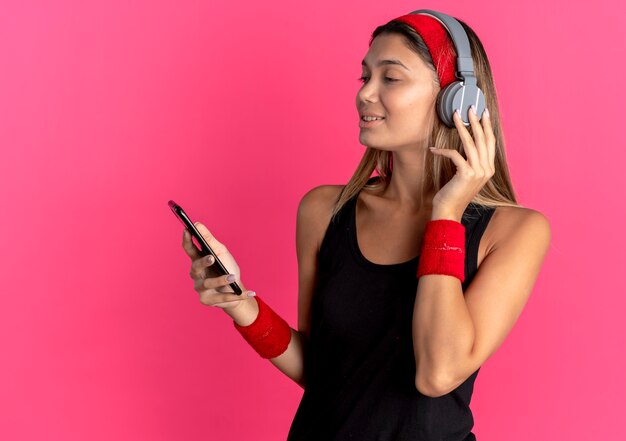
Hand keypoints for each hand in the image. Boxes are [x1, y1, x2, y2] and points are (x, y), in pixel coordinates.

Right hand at [182, 222, 255, 309]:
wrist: (236, 290)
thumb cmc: (226, 268)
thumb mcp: (221, 252)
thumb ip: (209, 240)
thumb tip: (197, 224)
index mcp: (198, 260)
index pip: (189, 249)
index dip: (187, 240)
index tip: (187, 230)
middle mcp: (196, 274)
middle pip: (196, 267)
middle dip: (203, 262)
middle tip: (212, 257)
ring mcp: (200, 288)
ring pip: (209, 283)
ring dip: (221, 280)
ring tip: (233, 278)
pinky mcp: (207, 300)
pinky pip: (223, 297)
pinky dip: (237, 295)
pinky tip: (251, 292)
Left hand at [429, 105, 495, 220]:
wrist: (449, 211)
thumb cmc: (454, 193)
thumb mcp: (466, 175)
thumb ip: (471, 162)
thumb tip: (467, 143)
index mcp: (489, 168)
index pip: (490, 142)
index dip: (487, 126)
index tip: (483, 112)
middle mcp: (487, 169)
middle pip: (483, 139)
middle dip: (476, 121)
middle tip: (470, 107)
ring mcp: (478, 172)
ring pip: (470, 143)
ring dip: (462, 127)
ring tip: (455, 115)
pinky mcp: (466, 174)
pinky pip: (454, 154)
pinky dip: (443, 150)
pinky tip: (433, 149)